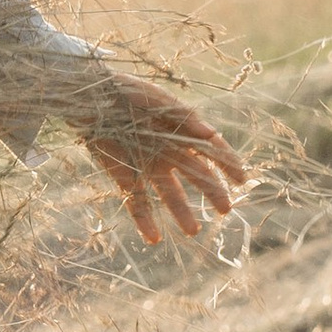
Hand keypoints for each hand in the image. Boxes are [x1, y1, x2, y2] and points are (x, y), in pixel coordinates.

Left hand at [78, 74, 248, 245]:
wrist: (89, 98)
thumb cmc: (127, 92)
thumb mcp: (157, 99)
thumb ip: (183, 116)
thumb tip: (212, 133)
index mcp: (181, 132)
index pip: (211, 151)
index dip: (228, 164)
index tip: (241, 180)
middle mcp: (169, 153)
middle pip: (196, 176)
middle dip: (213, 192)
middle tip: (225, 210)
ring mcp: (148, 167)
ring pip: (170, 195)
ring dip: (182, 213)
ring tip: (193, 231)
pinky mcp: (125, 178)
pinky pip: (138, 203)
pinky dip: (145, 222)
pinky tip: (154, 239)